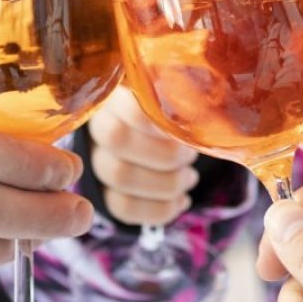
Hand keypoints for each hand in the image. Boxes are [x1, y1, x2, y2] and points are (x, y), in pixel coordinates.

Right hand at [86, 87, 197, 224]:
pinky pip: (124, 207)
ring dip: (167, 183)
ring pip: (120, 177)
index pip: (128, 106)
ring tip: (190, 177)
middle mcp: (99, 126)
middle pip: (119, 140)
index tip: (184, 127)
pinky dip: (160, 209)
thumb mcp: (176, 95)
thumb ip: (183, 93)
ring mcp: (98, 161)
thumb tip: (204, 104)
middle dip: (166, 154)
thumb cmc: (172, 112)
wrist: (160, 137)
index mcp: (119, 95)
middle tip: (190, 156)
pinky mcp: (105, 193)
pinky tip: (182, 200)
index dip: (157, 119)